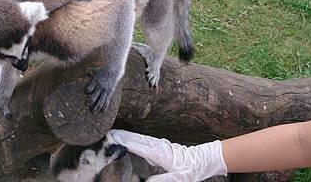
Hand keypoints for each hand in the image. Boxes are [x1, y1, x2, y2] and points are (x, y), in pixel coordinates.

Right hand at [109, 130, 226, 181]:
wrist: (202, 160)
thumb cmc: (190, 171)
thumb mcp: (178, 179)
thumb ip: (162, 180)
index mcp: (160, 153)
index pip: (138, 146)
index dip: (125, 142)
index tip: (113, 139)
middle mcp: (158, 146)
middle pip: (137, 139)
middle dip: (123, 136)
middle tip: (109, 133)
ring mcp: (159, 145)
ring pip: (140, 138)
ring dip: (127, 136)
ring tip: (114, 134)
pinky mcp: (160, 146)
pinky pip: (144, 141)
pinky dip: (134, 139)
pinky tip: (129, 140)